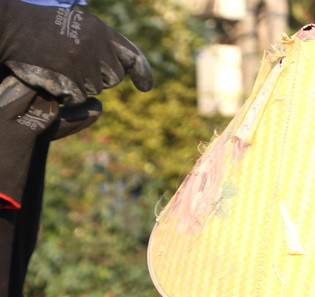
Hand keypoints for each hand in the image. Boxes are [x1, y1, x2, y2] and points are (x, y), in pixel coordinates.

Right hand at [1, 0, 153, 103]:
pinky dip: (67, 94)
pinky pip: (77, 98)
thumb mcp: (76, 25)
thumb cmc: (42, 27)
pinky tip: (52, 77)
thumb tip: (122, 69)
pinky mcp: (66, 78)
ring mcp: (80, 62)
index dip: (142, 73)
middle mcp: (94, 45)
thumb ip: (101, 43)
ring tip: (59, 65)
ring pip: (94, 89)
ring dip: (80, 84)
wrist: (10, 27)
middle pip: (114, 78)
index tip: (146, 87)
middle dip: (100, 77)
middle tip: (75, 65)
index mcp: (99, 30)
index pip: (132, 55)